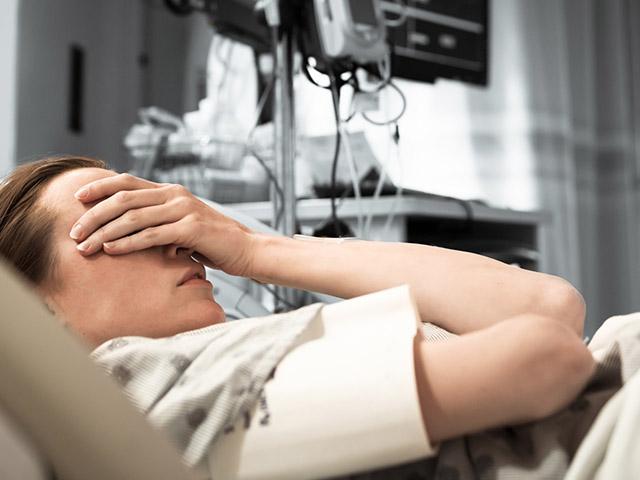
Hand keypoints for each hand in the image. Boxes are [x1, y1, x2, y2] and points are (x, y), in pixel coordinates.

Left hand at [69, 173, 255, 276]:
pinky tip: (111, 249)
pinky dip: (127, 243)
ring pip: (134, 216)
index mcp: (172, 191)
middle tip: (73, 232)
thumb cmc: (213, 242)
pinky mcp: (191, 229)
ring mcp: (184, 209)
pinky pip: (151, 235)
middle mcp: (176, 195)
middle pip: (124, 198)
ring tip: (85, 246)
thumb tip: (129, 232)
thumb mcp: (182, 227)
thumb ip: (159, 223)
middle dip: (94, 215)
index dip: (100, 187)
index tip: (77, 198)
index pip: (128, 181)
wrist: (247, 250)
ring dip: (104, 231)